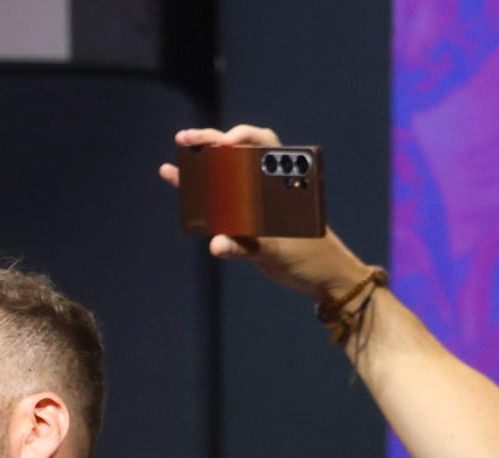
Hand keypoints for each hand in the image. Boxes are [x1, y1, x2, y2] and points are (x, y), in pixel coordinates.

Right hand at [157, 126, 376, 303]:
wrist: (324, 278)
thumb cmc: (312, 259)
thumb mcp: (280, 252)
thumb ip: (247, 247)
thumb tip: (217, 245)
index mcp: (285, 182)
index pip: (265, 145)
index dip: (244, 137)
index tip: (225, 143)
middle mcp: (269, 187)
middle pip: (238, 155)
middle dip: (212, 142)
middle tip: (185, 138)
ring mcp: (256, 204)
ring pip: (225, 175)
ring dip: (201, 162)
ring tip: (177, 151)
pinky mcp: (245, 222)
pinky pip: (218, 203)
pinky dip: (197, 190)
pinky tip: (174, 175)